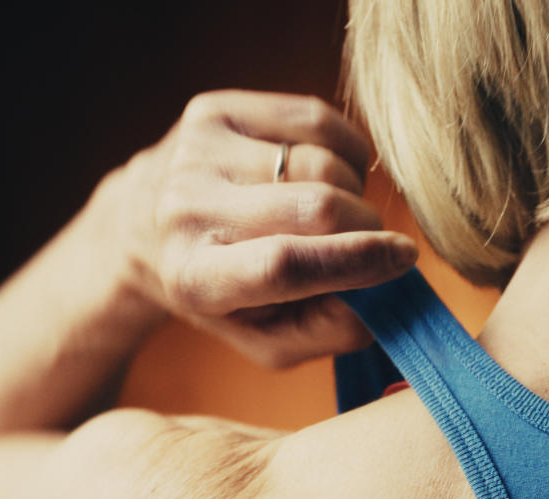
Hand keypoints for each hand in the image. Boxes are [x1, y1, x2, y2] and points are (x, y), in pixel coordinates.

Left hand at [95, 90, 417, 367]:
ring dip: (352, 190)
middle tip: (365, 242)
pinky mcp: (214, 110)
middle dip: (365, 226)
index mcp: (196, 279)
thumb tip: (386, 288)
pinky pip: (317, 120)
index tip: (403, 259)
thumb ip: (332, 330)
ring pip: (324, 162)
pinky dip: (344, 150)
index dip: (356, 261)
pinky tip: (329, 173)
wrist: (145, 225)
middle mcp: (186, 210)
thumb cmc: (227, 291)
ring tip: (331, 211)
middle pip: (318, 206)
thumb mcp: (270, 339)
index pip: (284, 265)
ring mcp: (196, 153)